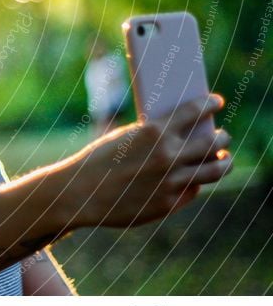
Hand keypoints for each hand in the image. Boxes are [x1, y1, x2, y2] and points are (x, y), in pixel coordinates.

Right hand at [62, 93, 232, 227]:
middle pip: (214, 142)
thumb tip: (184, 135)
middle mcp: (168, 155)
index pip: (196, 111)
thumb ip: (156, 136)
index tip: (216, 102)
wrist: (81, 193)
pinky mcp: (169, 203)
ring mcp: (171, 181)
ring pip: (215, 170)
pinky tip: (194, 178)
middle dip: (222, 137)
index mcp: (155, 131)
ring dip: (224, 162)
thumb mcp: (126, 137)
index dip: (210, 104)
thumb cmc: (100, 160)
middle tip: (222, 135)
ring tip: (224, 159)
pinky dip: (195, 182)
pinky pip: (193, 190)